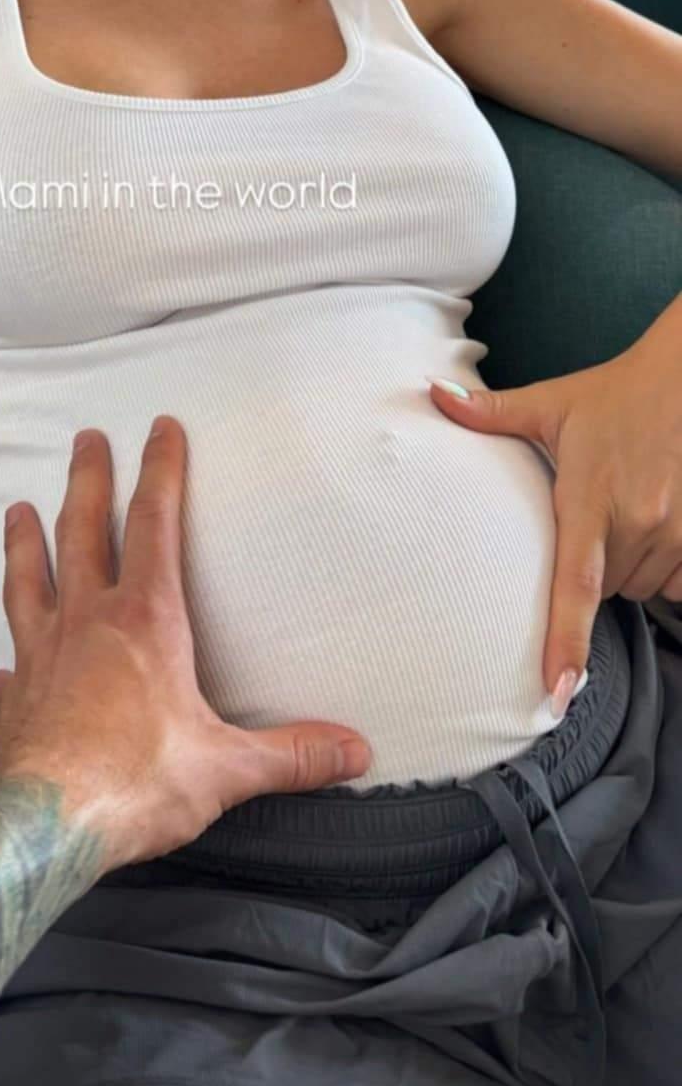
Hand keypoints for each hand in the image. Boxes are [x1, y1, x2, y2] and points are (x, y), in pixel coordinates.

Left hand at [0, 418, 371, 870]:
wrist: (40, 827)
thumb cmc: (133, 784)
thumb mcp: (225, 769)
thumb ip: (290, 754)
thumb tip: (355, 751)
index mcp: (145, 620)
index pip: (154, 525)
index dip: (160, 472)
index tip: (160, 429)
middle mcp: (87, 622)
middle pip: (82, 531)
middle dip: (88, 480)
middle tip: (85, 439)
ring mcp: (41, 654)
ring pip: (30, 578)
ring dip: (26, 540)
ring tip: (17, 509)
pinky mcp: (15, 695)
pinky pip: (8, 660)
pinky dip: (5, 653)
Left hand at [429, 333, 681, 712]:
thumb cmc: (613, 395)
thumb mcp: (549, 403)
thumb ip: (488, 411)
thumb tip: (428, 392)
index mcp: (589, 497)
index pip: (574, 585)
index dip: (565, 644)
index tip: (557, 693)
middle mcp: (637, 521)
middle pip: (604, 590)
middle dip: (591, 570)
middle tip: (589, 517)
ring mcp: (676, 531)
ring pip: (640, 587)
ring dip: (627, 569)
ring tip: (622, 512)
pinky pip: (676, 582)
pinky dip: (663, 568)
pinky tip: (653, 526)